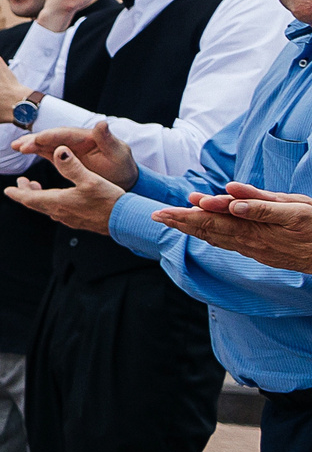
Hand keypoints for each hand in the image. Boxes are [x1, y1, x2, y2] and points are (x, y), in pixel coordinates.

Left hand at [6, 142, 125, 232]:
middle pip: (36, 203)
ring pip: (47, 207)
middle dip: (26, 192)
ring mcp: (70, 218)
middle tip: (21, 181)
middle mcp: (61, 212)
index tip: (7, 189)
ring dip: (39, 197)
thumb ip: (72, 165)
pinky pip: (59, 211)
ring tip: (37, 187)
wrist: (126, 221)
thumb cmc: (109, 200)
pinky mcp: (80, 220)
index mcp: (58, 202)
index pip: (30, 198)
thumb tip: (58, 150)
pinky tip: (60, 198)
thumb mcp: (90, 179)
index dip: (17, 192)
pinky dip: (52, 202)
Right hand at [12, 119, 137, 187]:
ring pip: (47, 143)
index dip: (52, 136)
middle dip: (36, 140)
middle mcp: (77, 140)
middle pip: (53, 137)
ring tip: (15, 146)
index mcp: (89, 137)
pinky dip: (34, 150)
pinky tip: (21, 149)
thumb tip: (101, 123)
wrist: (123, 180)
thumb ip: (107, 139)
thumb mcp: (118, 154)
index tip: (38, 139)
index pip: (67, 134)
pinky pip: (46, 151)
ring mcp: (69, 148)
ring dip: (31, 144)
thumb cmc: (122, 168)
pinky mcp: (64, 157)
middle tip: (20, 146)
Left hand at [151, 184, 311, 273]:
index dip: (186, 216)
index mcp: (256, 228)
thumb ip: (261, 203)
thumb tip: (230, 197)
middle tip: (155, 215)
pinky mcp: (263, 254)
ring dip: (193, 229)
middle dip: (181, 222)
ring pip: (218, 238)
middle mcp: (251, 242)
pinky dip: (213, 236)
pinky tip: (202, 232)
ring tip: (170, 220)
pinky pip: (231, 243)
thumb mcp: (294, 208)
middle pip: (209, 230)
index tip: (163, 211)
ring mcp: (256, 250)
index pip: (213, 220)